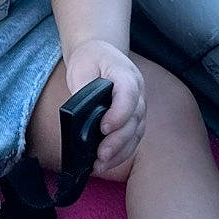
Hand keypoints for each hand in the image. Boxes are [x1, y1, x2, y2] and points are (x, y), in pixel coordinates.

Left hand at [65, 40, 145, 176]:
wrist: (100, 55)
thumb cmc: (90, 60)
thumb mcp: (81, 66)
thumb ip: (83, 88)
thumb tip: (79, 114)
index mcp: (126, 74)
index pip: (129, 94)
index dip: (119, 113)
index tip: (104, 128)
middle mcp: (138, 92)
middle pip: (134, 119)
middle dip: (118, 140)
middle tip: (101, 155)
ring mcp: (138, 107)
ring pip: (135, 133)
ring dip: (120, 152)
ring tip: (101, 164)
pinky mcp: (134, 120)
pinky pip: (132, 139)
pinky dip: (120, 153)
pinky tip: (106, 163)